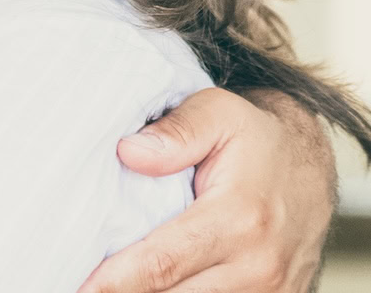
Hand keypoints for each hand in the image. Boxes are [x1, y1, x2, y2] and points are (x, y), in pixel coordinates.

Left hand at [76, 87, 335, 292]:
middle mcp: (257, 267)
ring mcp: (269, 292)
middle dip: (124, 292)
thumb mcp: (217, 112)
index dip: (116, 279)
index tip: (82, 284)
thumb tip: (128, 152)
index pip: (163, 262)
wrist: (310, 164)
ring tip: (104, 282)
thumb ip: (175, 132)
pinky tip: (144, 283)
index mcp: (239, 219)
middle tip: (79, 280)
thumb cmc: (254, 136)